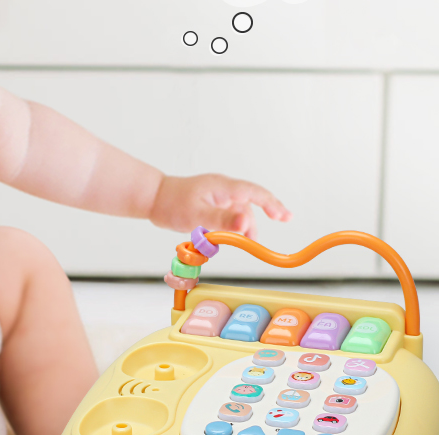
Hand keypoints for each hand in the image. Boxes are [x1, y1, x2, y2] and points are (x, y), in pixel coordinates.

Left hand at [149, 174, 291, 239]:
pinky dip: (230, 227)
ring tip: (242, 242)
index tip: (286, 217)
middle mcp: (224, 190)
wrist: (153, 198)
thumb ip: (222, 221)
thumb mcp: (197, 216)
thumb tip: (246, 225)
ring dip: (241, 228)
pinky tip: (225, 237)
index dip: (273, 205)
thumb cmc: (172, 204)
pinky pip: (227, 216)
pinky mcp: (211, 204)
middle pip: (249, 205)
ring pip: (238, 213)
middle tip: (255, 241)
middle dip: (256, 222)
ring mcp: (218, 197)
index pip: (255, 193)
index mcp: (224, 187)